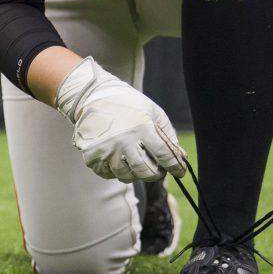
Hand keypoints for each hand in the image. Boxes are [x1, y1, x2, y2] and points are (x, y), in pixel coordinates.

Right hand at [54, 56, 187, 181]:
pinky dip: (116, 171)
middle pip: (146, 171)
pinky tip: (118, 159)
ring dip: (135, 173)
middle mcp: (124, 141)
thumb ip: (167, 134)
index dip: (175, 167)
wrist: (92, 97)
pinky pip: (109, 175)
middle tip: (158, 171)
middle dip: (156, 174)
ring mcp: (106, 150)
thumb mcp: (153, 112)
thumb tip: (180, 157)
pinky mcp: (92, 157)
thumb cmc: (128, 104)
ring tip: (136, 162)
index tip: (180, 172)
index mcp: (142, 127)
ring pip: (127, 176)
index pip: (164, 155)